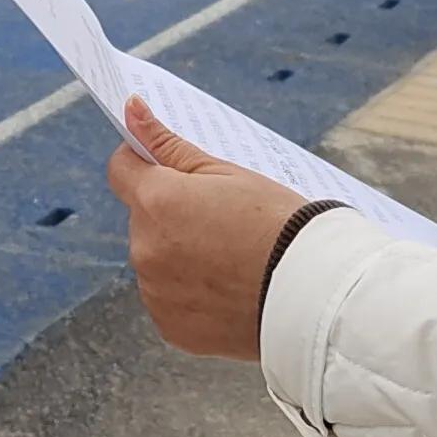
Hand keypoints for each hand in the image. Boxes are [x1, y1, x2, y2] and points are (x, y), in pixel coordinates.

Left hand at [106, 98, 316, 362]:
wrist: (315, 293)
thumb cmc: (277, 223)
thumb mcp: (227, 174)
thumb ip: (170, 145)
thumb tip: (132, 108)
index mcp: (157, 203)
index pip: (121, 170)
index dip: (142, 163)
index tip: (166, 168)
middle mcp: (145, 249)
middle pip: (143, 219)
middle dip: (170, 214)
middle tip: (222, 221)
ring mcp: (155, 293)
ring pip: (155, 260)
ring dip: (178, 256)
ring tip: (230, 259)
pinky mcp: (171, 327)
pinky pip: (168, 300)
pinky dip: (189, 293)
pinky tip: (227, 290)